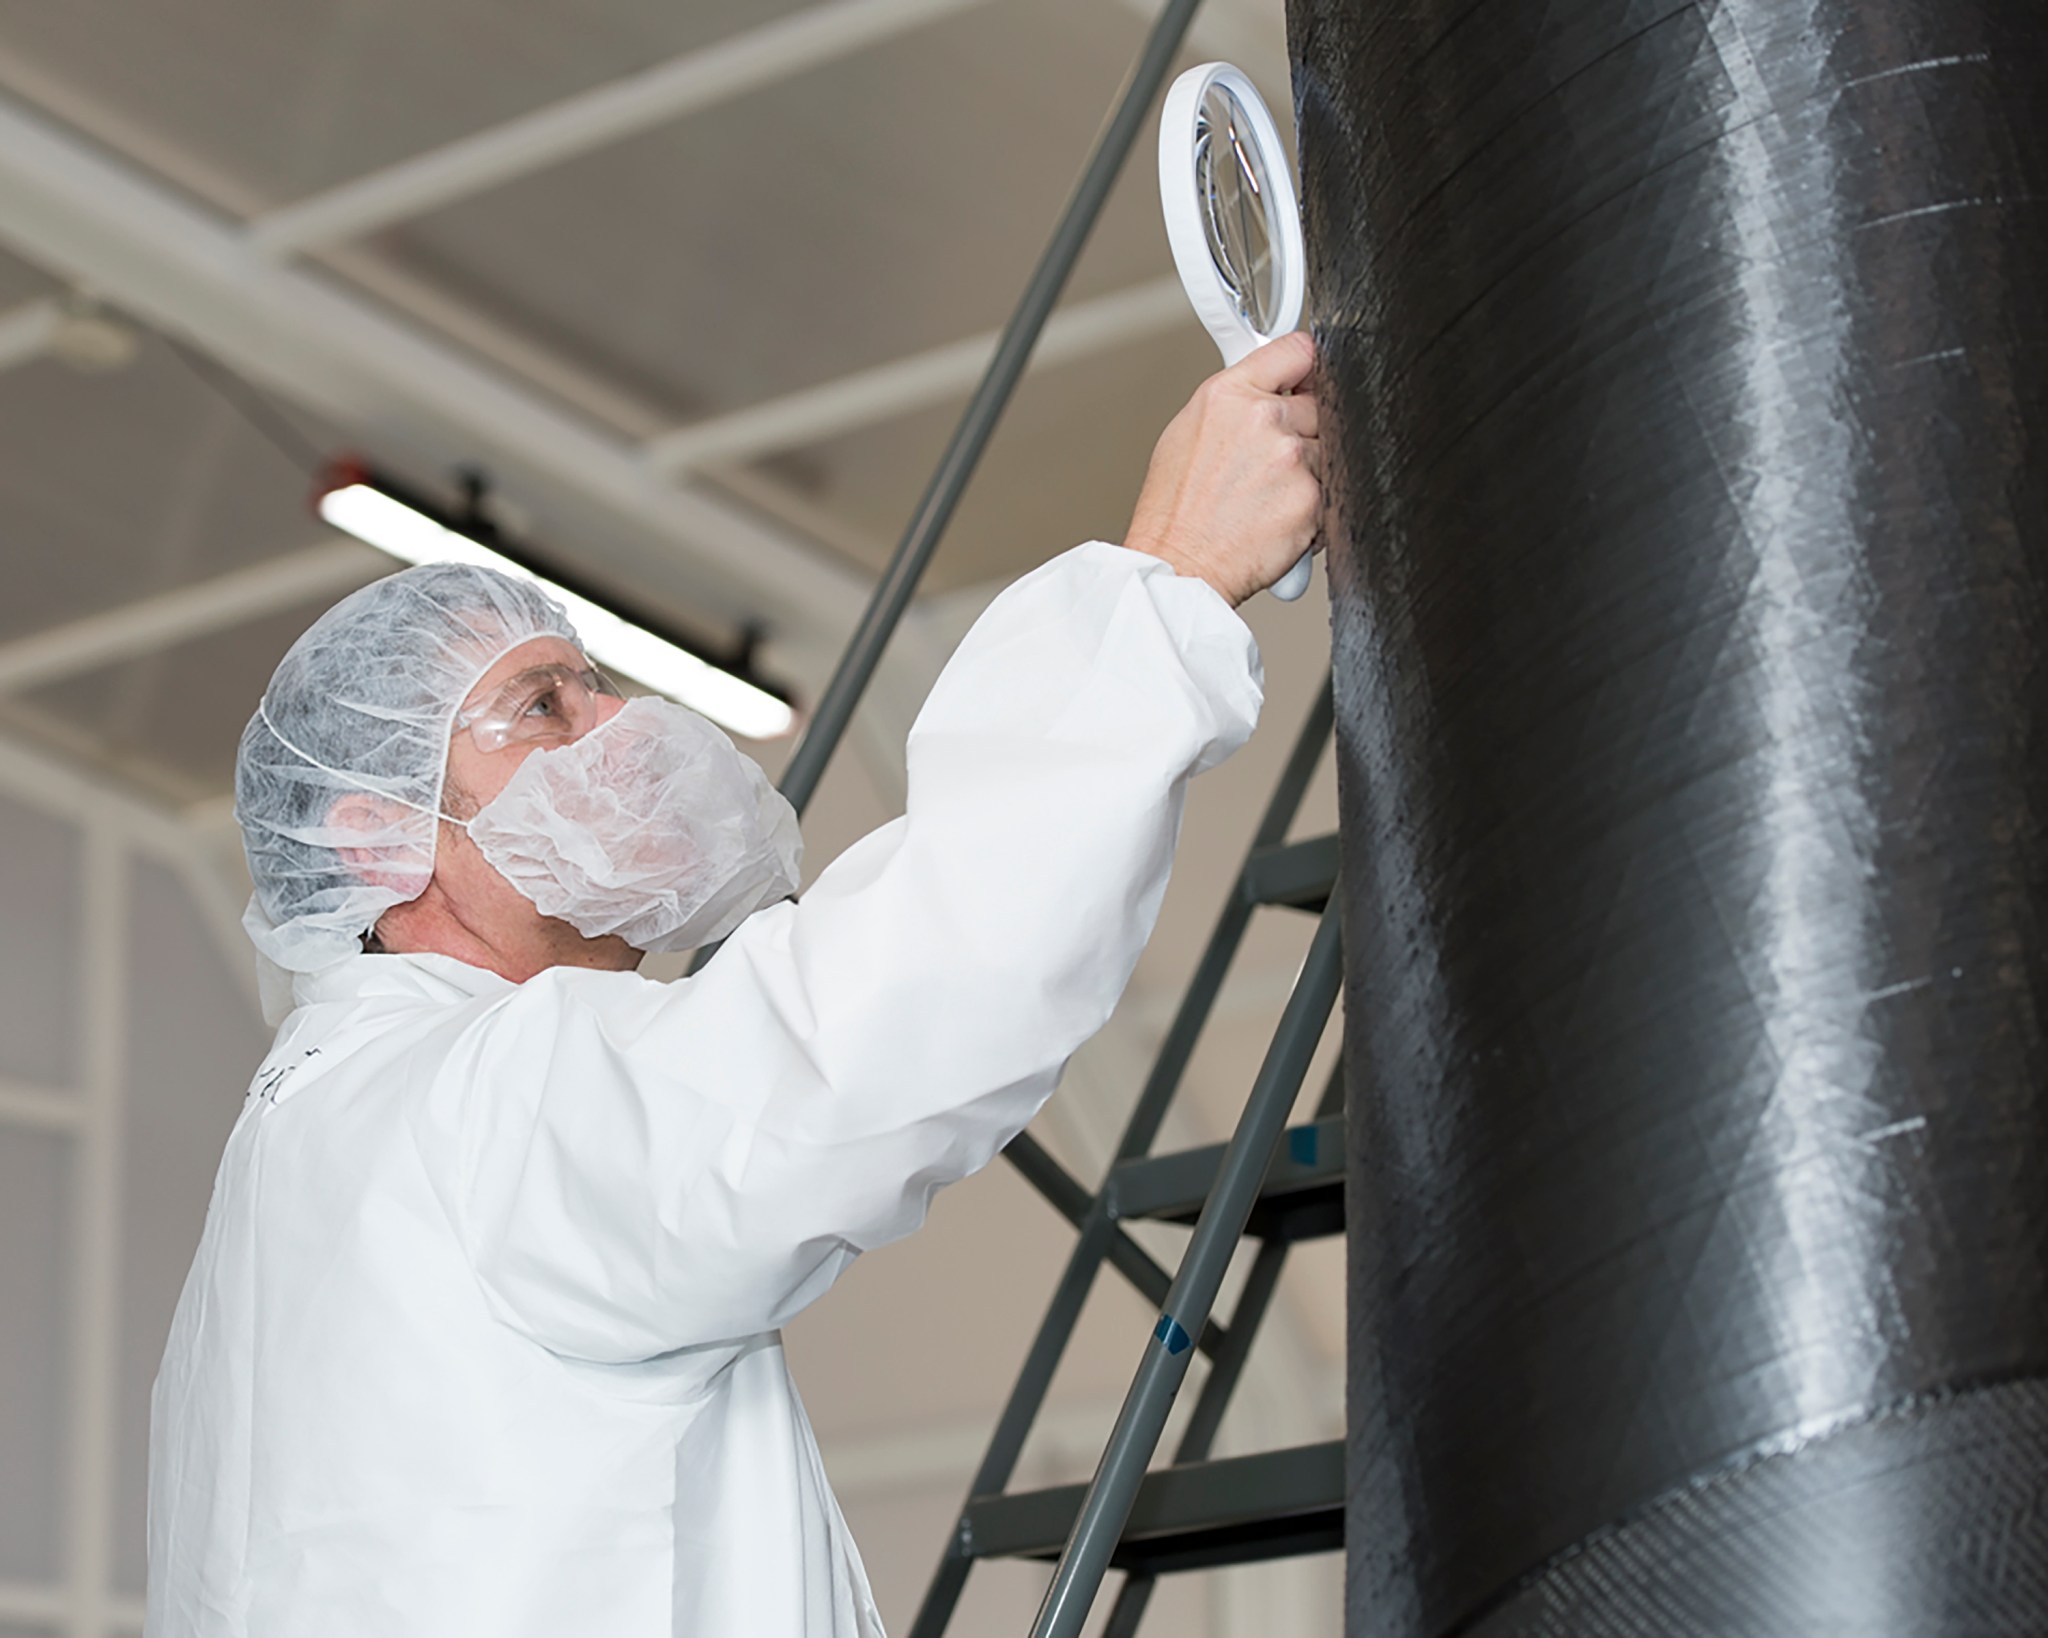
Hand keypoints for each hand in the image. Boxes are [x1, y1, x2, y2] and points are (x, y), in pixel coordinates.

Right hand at [1123, 331, 1321, 607]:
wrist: (1180, 565)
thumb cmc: (1175, 510)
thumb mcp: (1187, 432)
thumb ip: (1235, 402)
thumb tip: (1267, 390)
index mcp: (1229, 394)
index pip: (1297, 350)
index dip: (1305, 369)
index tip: (1306, 380)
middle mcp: (1264, 419)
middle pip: (1320, 402)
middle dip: (1303, 429)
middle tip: (1271, 459)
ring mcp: (1292, 459)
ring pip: (1327, 450)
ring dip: (1307, 470)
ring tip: (1265, 494)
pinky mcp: (1312, 499)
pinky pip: (1331, 492)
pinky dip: (1310, 506)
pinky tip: (1274, 515)